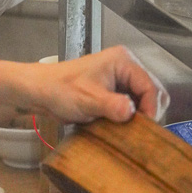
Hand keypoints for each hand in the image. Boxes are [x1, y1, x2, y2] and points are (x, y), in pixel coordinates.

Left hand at [28, 45, 168, 124]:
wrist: (40, 92)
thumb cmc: (60, 89)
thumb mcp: (88, 99)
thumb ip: (112, 106)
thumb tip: (132, 113)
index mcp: (123, 61)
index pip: (150, 85)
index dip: (151, 108)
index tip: (145, 128)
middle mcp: (125, 67)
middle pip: (151, 92)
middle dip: (147, 111)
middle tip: (139, 131)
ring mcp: (119, 80)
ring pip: (142, 100)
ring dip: (138, 116)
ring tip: (129, 130)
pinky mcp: (113, 92)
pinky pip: (130, 105)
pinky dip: (129, 117)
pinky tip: (122, 127)